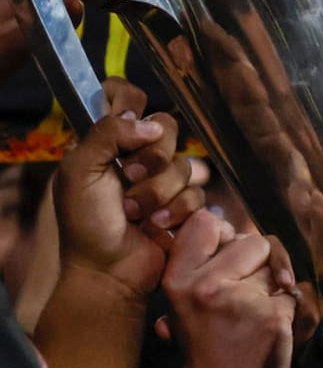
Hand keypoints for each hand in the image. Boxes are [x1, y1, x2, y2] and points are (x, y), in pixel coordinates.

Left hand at [54, 78, 205, 298]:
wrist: (110, 271)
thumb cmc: (87, 223)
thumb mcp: (80, 172)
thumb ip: (108, 134)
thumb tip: (151, 125)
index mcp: (107, 140)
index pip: (127, 95)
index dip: (131, 102)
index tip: (127, 127)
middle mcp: (137, 153)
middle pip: (167, 125)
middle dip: (151, 159)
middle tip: (129, 178)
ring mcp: (164, 178)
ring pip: (185, 163)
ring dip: (159, 193)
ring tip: (137, 214)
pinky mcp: (185, 202)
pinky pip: (198, 192)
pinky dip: (176, 211)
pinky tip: (157, 225)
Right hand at [161, 210, 296, 367]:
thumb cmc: (208, 345)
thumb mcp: (186, 303)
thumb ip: (204, 264)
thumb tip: (228, 224)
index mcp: (179, 278)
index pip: (207, 221)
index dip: (226, 234)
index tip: (230, 255)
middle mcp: (206, 285)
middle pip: (253, 241)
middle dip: (258, 263)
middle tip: (245, 294)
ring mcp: (241, 300)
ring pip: (274, 268)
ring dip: (273, 287)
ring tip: (253, 315)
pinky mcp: (273, 315)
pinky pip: (292, 294)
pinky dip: (287, 308)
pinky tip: (270, 328)